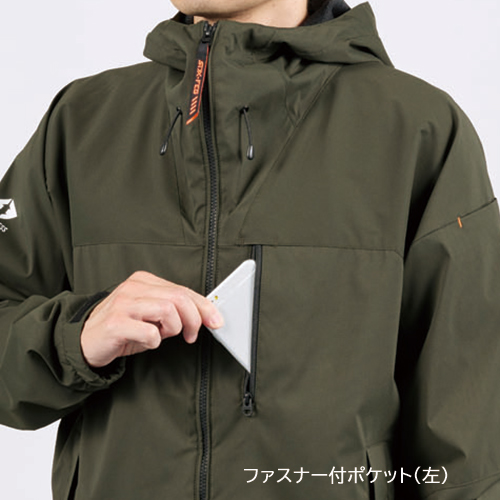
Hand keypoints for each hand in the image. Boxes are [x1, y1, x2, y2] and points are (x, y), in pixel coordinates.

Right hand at [80, 271, 223, 367]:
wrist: (85, 342)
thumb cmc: (122, 328)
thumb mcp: (150, 314)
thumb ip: (173, 309)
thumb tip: (203, 315)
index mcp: (144, 280)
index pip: (183, 289)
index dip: (204, 306)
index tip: (216, 321)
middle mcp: (134, 287)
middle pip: (179, 298)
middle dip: (193, 320)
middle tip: (191, 336)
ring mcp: (123, 303)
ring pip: (168, 311)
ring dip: (172, 329)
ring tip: (160, 335)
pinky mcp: (115, 323)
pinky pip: (150, 333)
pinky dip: (154, 341)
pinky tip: (145, 341)